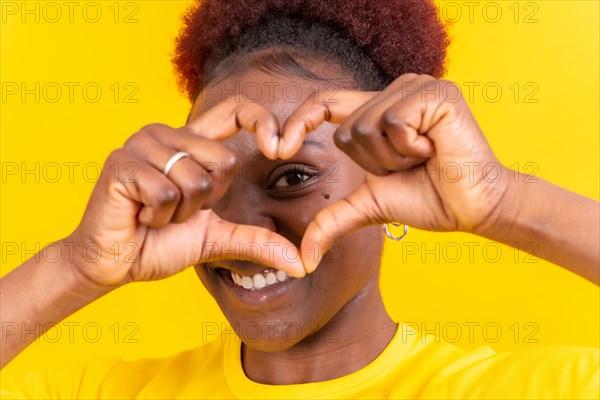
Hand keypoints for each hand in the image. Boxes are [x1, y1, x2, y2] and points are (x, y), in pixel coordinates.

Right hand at [67, 99, 304, 286]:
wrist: (114, 264)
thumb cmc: (161, 244)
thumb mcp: (218, 238)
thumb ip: (257, 241)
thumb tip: (302, 263)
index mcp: (190, 142)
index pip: (234, 110)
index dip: (261, 121)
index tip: (278, 150)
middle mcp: (166, 134)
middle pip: (223, 160)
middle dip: (207, 200)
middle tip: (176, 210)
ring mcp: (141, 144)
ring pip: (195, 179)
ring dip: (180, 212)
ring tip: (154, 213)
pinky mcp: (121, 163)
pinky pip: (166, 193)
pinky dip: (158, 217)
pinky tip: (139, 216)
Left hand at [280, 74, 510, 272]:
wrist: (473, 208)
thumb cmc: (428, 200)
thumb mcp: (369, 206)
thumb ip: (333, 220)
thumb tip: (304, 261)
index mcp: (377, 112)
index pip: (323, 103)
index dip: (298, 121)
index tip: (276, 149)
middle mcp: (394, 92)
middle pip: (346, 129)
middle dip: (374, 163)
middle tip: (411, 166)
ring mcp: (416, 87)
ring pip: (367, 125)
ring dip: (393, 157)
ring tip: (425, 157)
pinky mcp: (435, 92)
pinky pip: (394, 122)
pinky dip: (410, 148)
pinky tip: (435, 148)